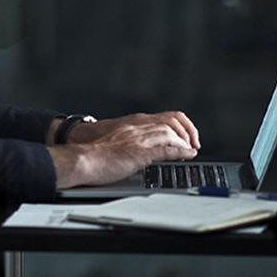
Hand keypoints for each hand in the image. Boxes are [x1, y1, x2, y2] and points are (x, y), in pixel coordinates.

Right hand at [72, 110, 199, 151]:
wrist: (83, 159)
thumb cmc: (95, 155)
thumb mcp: (117, 142)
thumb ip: (132, 142)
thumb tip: (146, 151)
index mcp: (133, 124)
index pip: (165, 117)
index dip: (180, 126)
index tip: (186, 137)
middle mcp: (138, 127)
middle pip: (172, 122)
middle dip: (187, 132)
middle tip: (193, 144)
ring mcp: (139, 139)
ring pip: (171, 133)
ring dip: (185, 142)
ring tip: (191, 151)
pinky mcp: (139, 152)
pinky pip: (166, 149)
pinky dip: (180, 152)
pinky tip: (187, 155)